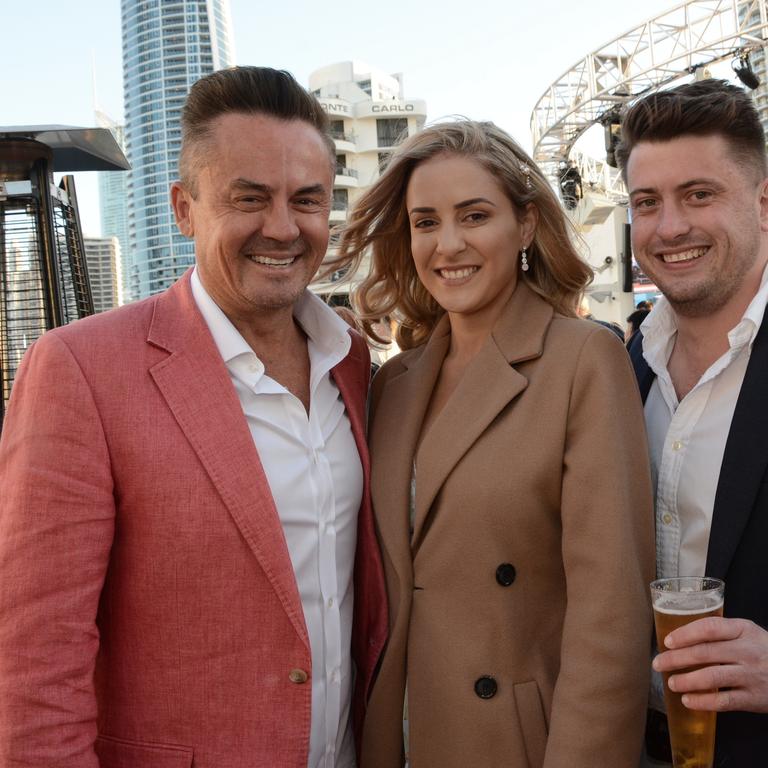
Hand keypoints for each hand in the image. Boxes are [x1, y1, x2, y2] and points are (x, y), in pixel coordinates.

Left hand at [653, 617, 767, 712]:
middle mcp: (748, 651)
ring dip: (686, 680)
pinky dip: (703, 701)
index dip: (685, 634)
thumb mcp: (747, 633)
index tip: (667, 641)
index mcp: (744, 630)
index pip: (709, 628)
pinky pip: (724, 701)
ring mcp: (752, 675)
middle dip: (676, 658)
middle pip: (705, 653)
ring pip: (712, 677)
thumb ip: (722, 632)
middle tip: (659, 663)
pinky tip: (688, 700)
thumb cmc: (763, 651)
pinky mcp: (754, 698)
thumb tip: (680, 635)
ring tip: (672, 683)